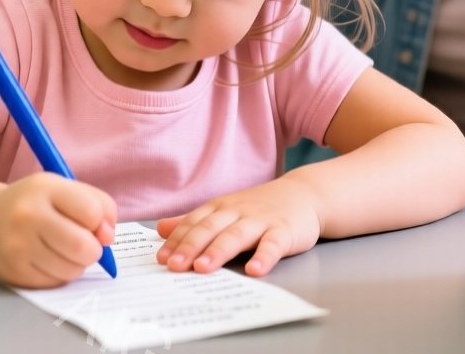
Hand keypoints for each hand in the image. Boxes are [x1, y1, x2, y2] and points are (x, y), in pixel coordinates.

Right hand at [0, 173, 115, 288]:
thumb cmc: (37, 204)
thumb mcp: (65, 190)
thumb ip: (99, 205)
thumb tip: (108, 237)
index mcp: (44, 188)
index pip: (92, 212)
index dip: (100, 222)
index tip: (92, 222)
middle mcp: (26, 215)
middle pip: (83, 246)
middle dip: (93, 250)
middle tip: (86, 245)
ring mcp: (17, 246)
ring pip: (72, 269)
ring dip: (77, 264)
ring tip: (63, 250)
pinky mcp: (13, 272)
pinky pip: (55, 282)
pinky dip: (59, 274)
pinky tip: (46, 259)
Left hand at [155, 177, 322, 276]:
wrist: (304, 193)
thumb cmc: (259, 207)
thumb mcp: (224, 210)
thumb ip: (194, 221)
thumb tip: (160, 228)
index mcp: (220, 208)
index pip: (194, 224)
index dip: (177, 240)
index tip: (162, 258)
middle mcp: (237, 212)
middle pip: (210, 229)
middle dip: (191, 247)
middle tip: (174, 265)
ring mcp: (261, 221)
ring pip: (237, 236)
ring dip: (219, 251)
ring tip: (203, 268)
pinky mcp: (284, 231)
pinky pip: (273, 245)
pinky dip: (264, 257)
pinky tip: (254, 271)